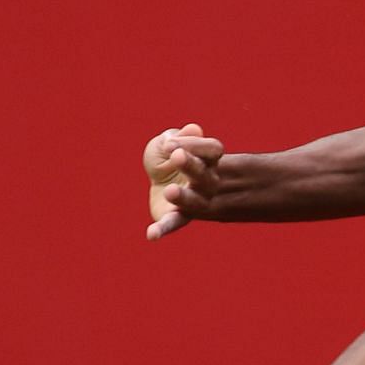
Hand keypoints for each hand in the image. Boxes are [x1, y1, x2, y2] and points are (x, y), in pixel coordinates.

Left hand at [143, 124, 224, 239]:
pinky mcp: (179, 217)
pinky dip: (162, 229)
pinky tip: (152, 234)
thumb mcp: (170, 142)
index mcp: (209, 160)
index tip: (170, 144)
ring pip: (194, 202)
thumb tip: (193, 129)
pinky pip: (173, 223)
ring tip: (170, 191)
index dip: (195, 145)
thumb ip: (180, 136)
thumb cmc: (169, 158)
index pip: (212, 149)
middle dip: (191, 165)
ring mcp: (196, 202)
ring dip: (184, 197)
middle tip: (176, 156)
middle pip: (204, 174)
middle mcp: (207, 181)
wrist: (162, 184)